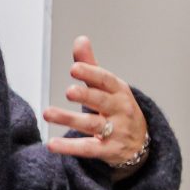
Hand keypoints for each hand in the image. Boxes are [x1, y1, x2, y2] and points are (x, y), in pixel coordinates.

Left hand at [42, 35, 151, 178]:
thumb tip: (80, 39)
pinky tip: (52, 144)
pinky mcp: (107, 150)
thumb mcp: (109, 87)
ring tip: (48, 113)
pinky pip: (87, 148)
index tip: (74, 68)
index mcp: (119, 91)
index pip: (106, 80)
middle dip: (86, 95)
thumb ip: (91, 66)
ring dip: (69, 119)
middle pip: (101, 101)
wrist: (140, 144)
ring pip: (91, 124)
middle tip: (69, 91)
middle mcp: (120, 110)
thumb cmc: (119, 109)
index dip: (92, 73)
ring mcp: (115, 131)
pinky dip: (70, 147)